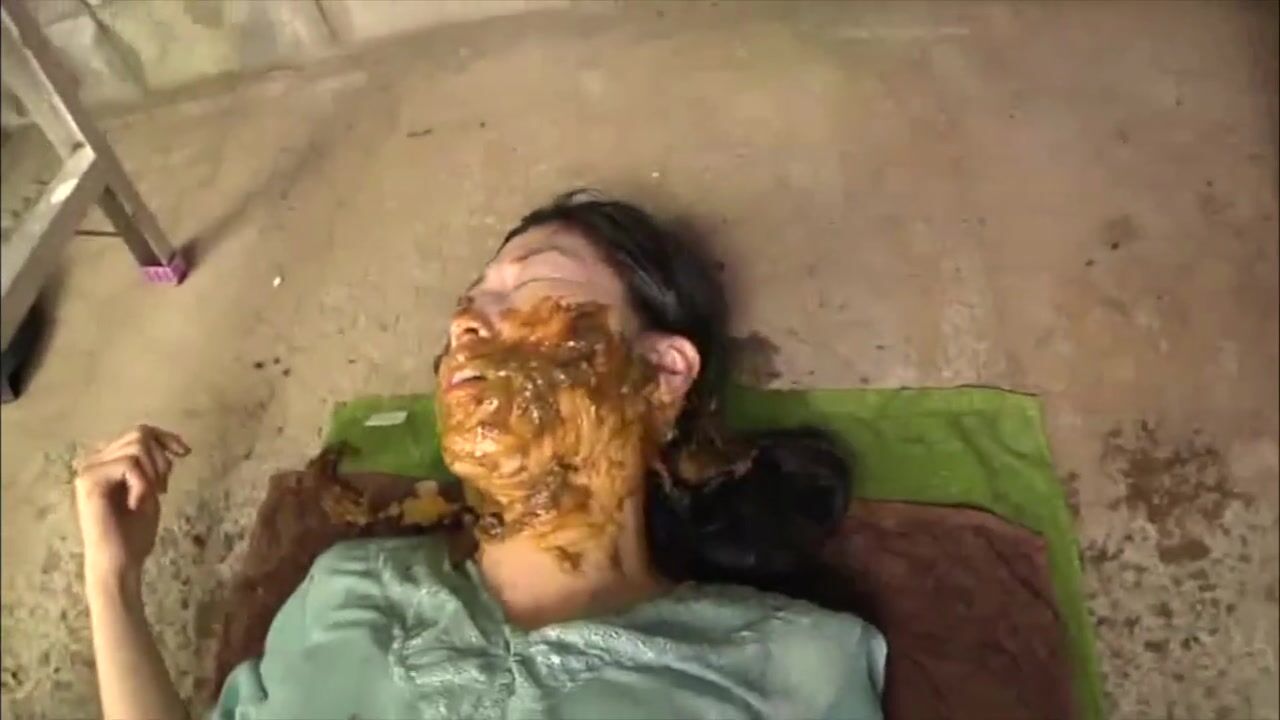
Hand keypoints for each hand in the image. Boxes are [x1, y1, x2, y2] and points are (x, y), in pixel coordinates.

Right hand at [74, 425, 189, 586]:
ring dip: (153, 471)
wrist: (119, 563)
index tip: (185, 452)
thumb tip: (164, 441)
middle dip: (161, 459)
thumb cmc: (134, 534)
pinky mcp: (89, 481)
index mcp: (106, 463)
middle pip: (139, 434)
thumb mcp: (150, 490)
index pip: (138, 432)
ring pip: (136, 446)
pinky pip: (130, 465)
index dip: (165, 437)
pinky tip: (137, 503)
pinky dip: (143, 483)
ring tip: (150, 495)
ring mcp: (89, 470)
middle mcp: (93, 462)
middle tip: (162, 488)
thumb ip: (152, 466)